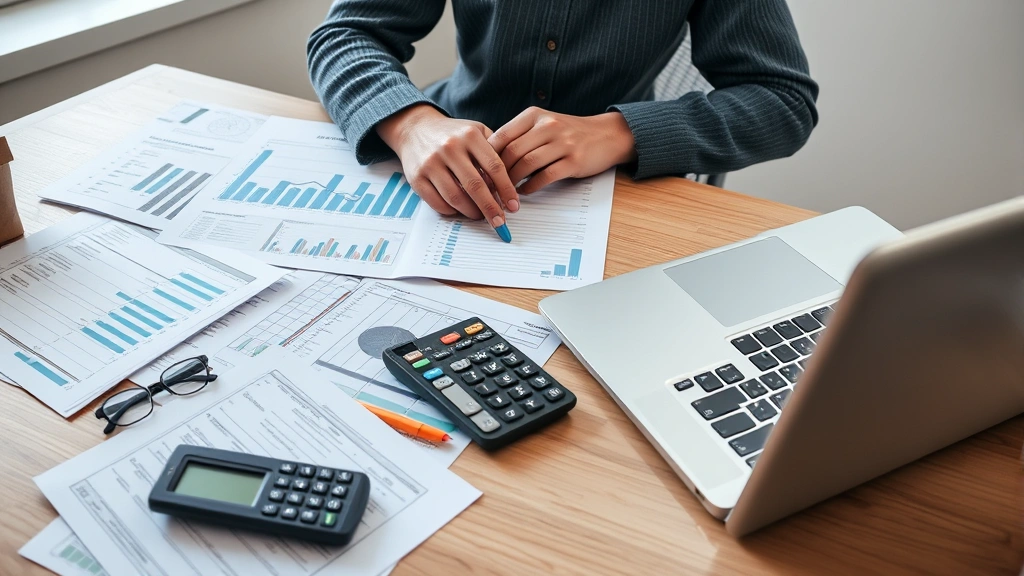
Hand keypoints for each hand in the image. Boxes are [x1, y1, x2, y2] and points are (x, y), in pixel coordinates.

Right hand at [376, 104, 518, 226]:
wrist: (415, 129)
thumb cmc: (451, 134)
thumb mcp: (476, 131)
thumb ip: (494, 151)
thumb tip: (510, 185)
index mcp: (469, 135)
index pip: (494, 166)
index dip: (506, 189)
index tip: (513, 205)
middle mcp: (450, 147)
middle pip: (476, 186)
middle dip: (491, 208)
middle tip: (500, 221)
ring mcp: (431, 163)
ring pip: (456, 197)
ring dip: (471, 212)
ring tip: (479, 215)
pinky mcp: (417, 177)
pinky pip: (437, 203)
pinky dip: (451, 211)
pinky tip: (459, 210)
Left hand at [488, 108, 636, 194]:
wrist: (605, 135)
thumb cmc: (568, 134)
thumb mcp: (543, 125)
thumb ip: (519, 136)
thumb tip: (488, 158)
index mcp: (534, 116)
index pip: (502, 135)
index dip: (487, 156)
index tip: (479, 172)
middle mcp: (548, 126)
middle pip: (512, 152)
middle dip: (497, 174)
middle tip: (489, 188)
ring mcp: (562, 143)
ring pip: (526, 164)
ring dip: (512, 182)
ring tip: (505, 192)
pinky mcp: (574, 161)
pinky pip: (545, 176)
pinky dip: (530, 187)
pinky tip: (524, 192)